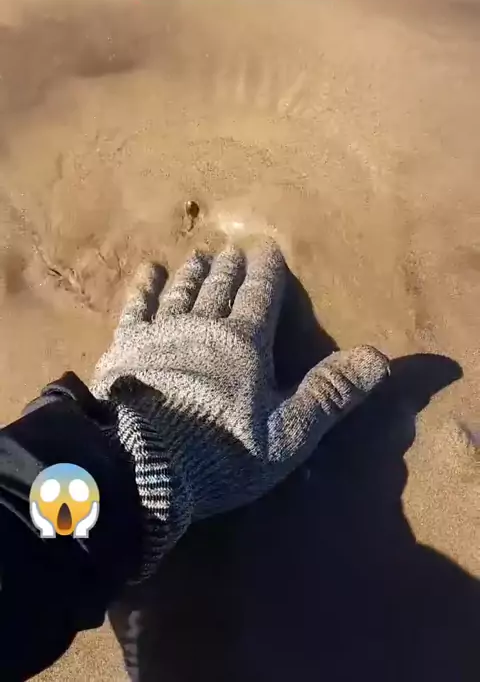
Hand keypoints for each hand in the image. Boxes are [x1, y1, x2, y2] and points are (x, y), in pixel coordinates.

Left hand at [91, 242, 387, 577]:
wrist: (143, 462)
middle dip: (229, 268)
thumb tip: (379, 358)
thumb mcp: (288, 433)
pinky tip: (149, 272)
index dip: (266, 273)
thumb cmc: (221, 452)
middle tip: (232, 250)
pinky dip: (146, 288)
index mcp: (245, 344)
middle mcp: (204, 327)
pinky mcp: (126, 347)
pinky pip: (138, 307)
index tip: (268, 249)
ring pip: (183, 292)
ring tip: (199, 256)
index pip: (261, 297)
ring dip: (193, 273)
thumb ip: (329, 393)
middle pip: (221, 289)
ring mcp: (162, 334)